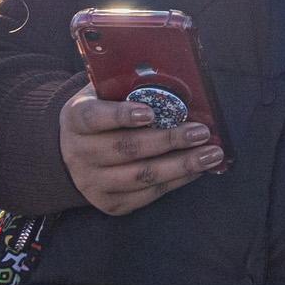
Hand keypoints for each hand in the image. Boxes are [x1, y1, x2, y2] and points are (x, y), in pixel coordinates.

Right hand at [60, 85, 221, 215]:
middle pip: (126, 149)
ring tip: (211, 154)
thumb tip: (174, 81)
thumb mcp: (102, 95)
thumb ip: (126, 88)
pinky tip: (197, 169)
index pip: (94, 117)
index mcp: (75, 120)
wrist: (73, 151)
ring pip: (141, 176)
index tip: (150, 112)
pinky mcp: (109, 203)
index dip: (121, 115)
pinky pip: (148, 194)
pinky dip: (176, 181)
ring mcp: (92, 183)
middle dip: (168, 140)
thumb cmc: (101, 114)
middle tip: (201, 132)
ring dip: (181, 165)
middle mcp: (79, 153)